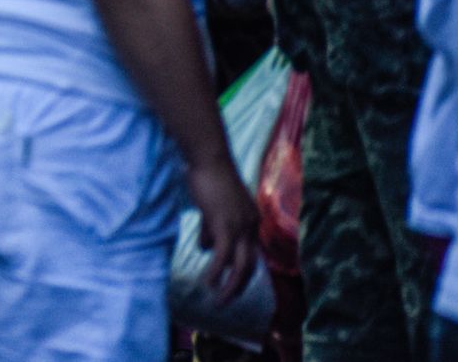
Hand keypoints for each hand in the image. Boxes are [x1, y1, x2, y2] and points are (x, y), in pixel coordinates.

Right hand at [185, 152, 260, 303]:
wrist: (208, 157)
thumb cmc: (207, 174)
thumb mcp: (211, 206)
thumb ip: (211, 227)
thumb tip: (206, 248)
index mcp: (251, 219)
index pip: (250, 251)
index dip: (240, 269)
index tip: (229, 281)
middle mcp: (251, 226)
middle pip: (250, 264)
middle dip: (239, 285)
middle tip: (227, 298)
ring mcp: (240, 226)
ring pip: (241, 266)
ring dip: (230, 286)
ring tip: (219, 299)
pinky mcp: (225, 225)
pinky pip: (222, 257)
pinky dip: (216, 273)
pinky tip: (207, 283)